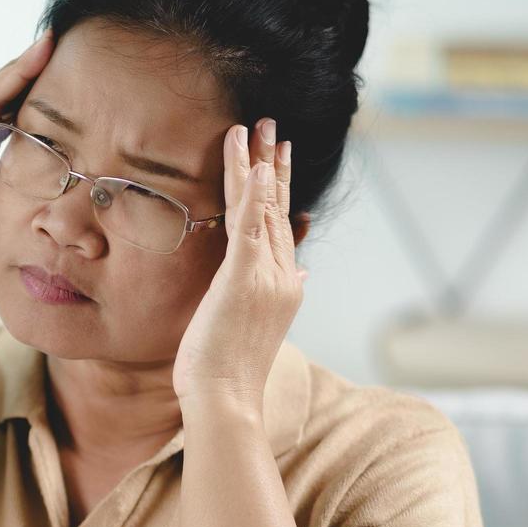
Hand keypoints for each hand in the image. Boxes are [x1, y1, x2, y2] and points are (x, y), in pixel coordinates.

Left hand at [172, 118, 307, 407]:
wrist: (226, 400)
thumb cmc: (227, 376)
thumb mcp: (254, 329)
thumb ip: (275, 297)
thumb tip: (301, 276)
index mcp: (283, 287)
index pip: (280, 227)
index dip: (279, 190)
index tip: (277, 158)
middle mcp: (282, 276)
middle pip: (277, 208)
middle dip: (273, 164)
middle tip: (270, 126)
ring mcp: (266, 276)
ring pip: (262, 208)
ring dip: (258, 163)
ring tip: (256, 126)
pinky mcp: (243, 278)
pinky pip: (249, 225)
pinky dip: (253, 192)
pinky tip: (256, 162)